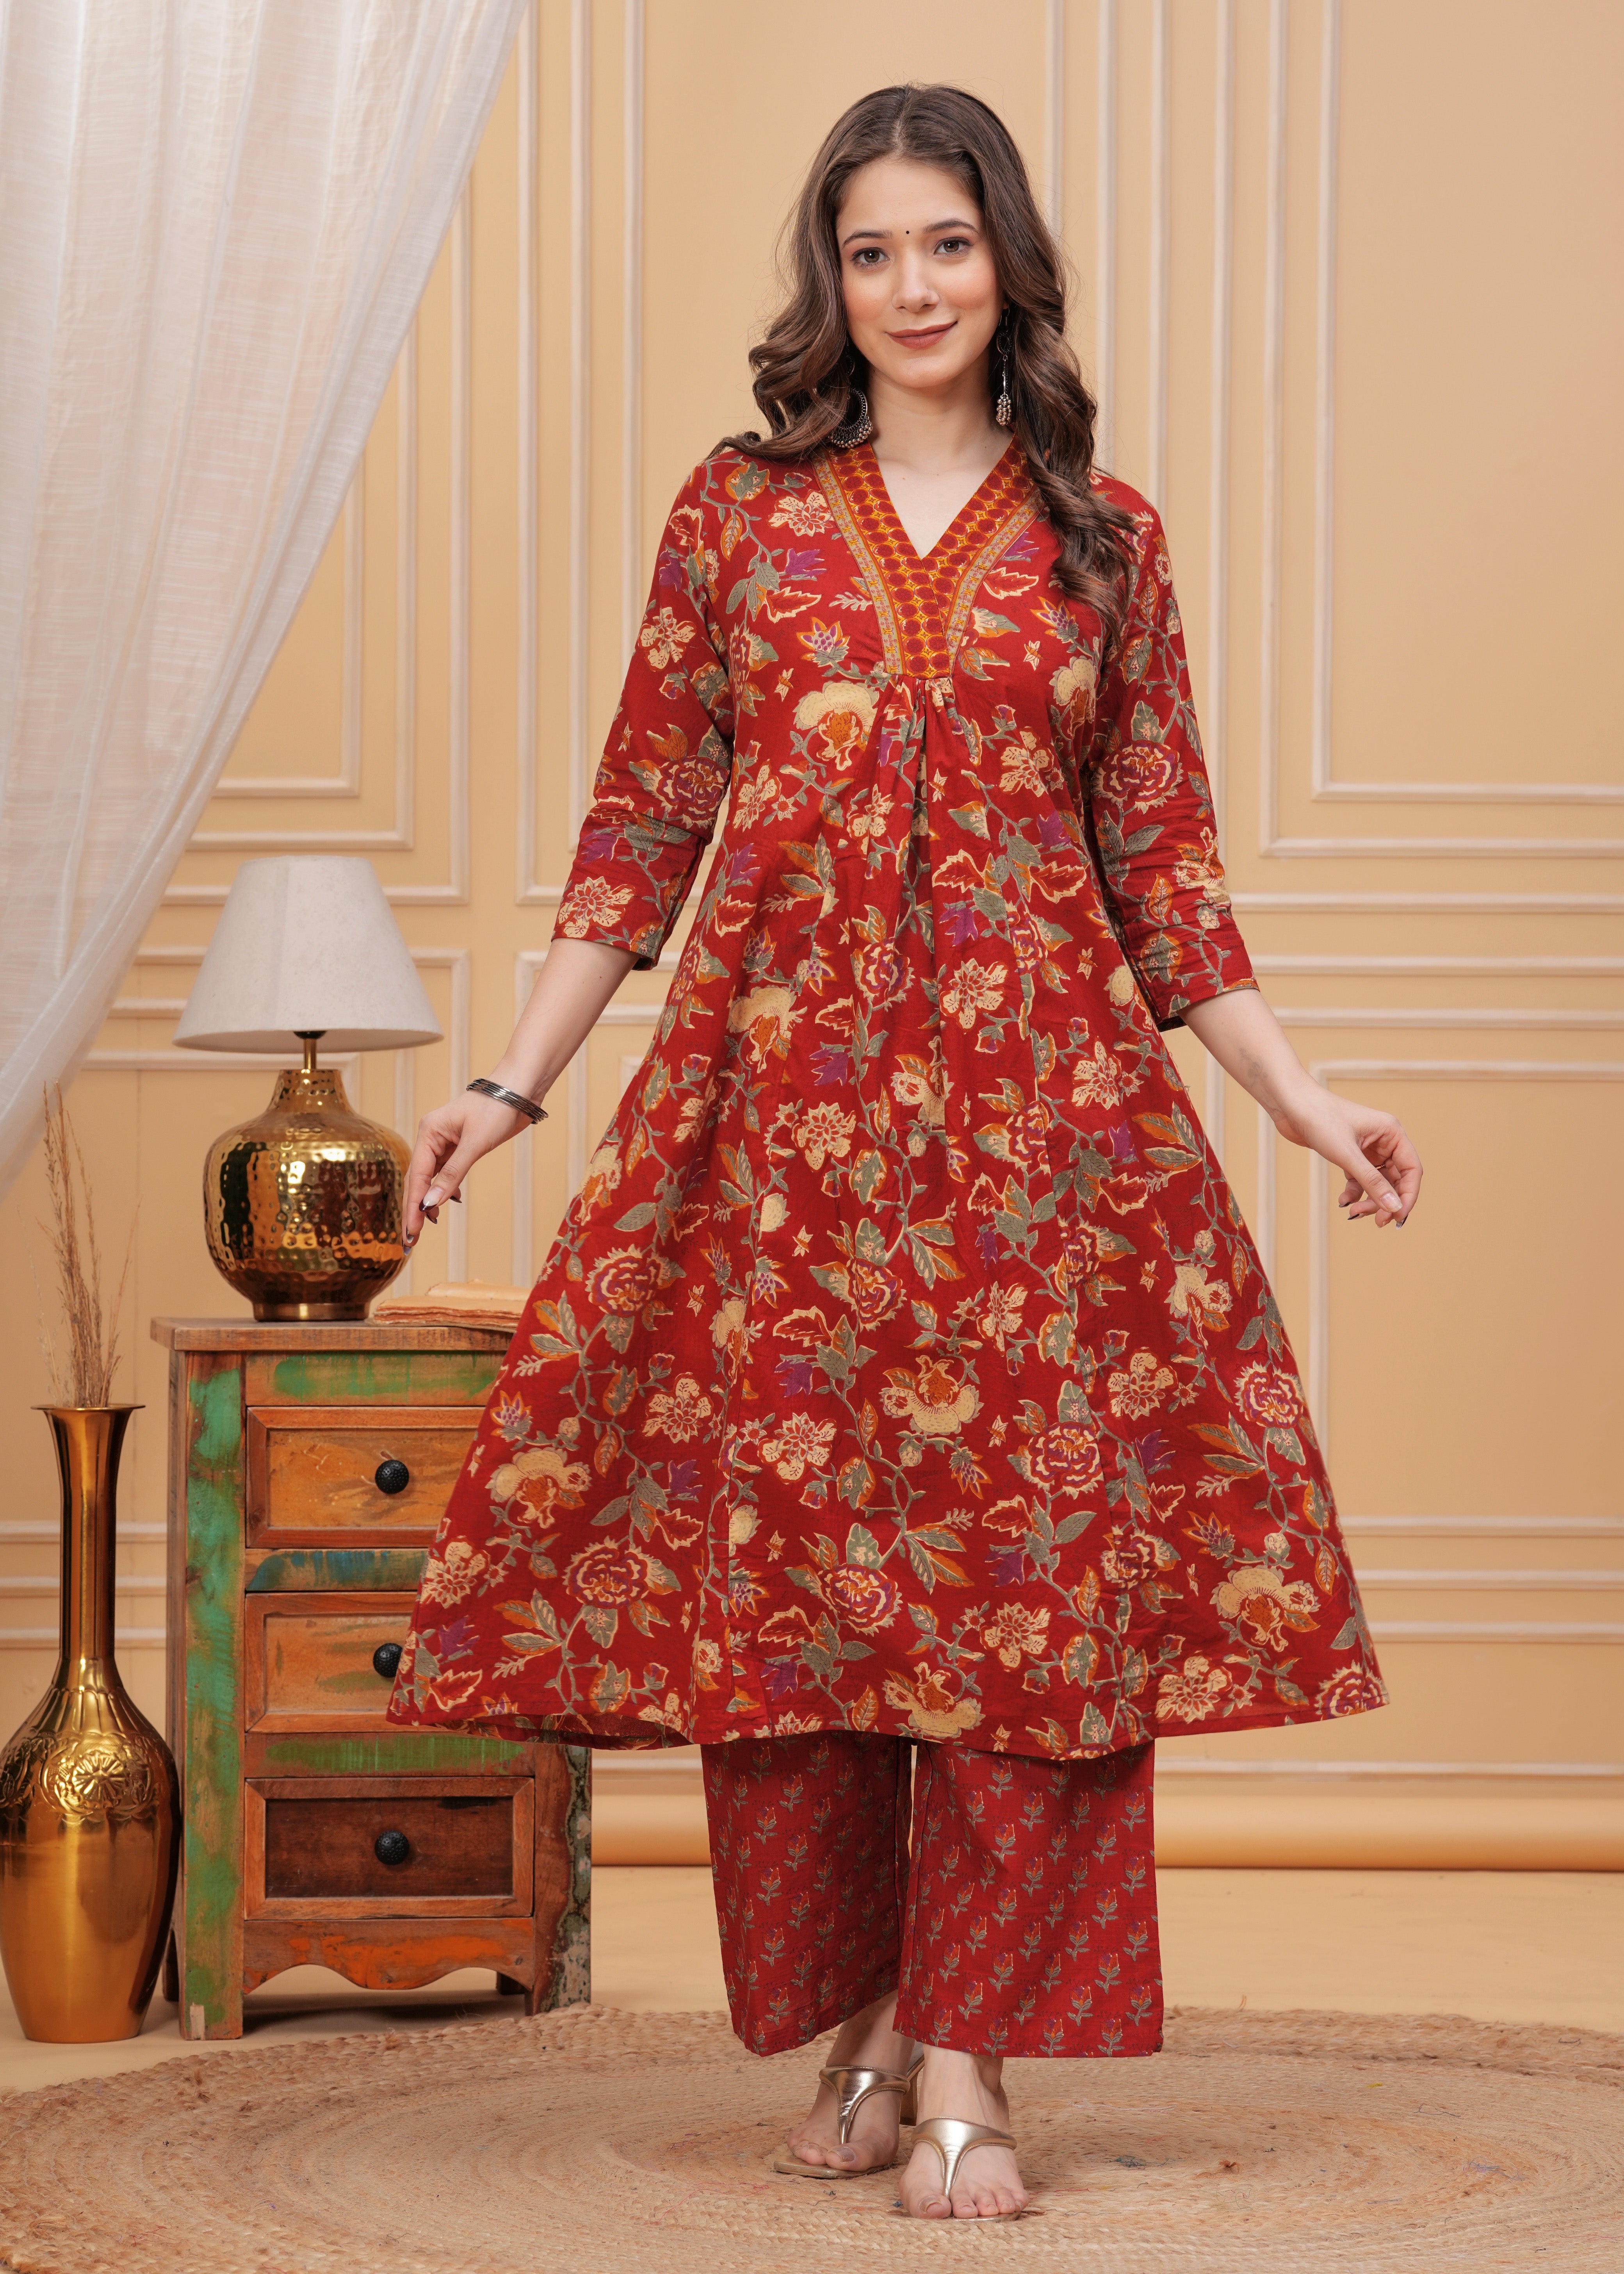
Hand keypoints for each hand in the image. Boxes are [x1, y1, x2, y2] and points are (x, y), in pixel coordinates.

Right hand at [403, 1091, 531, 1243]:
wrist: (520, 1089)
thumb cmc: (497, 1108)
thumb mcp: (475, 1143)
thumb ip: (453, 1174)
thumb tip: (432, 1202)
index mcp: (429, 1132)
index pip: (417, 1176)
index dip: (413, 1206)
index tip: (411, 1231)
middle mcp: (433, 1137)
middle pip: (420, 1179)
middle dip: (416, 1208)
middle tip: (411, 1239)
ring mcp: (446, 1141)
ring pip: (432, 1177)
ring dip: (431, 1200)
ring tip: (429, 1225)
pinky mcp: (461, 1145)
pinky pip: (447, 1171)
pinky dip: (446, 1187)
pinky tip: (449, 1201)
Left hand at [1272, 1085, 1421, 1227]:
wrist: (1290, 1105)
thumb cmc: (1320, 1119)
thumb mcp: (1347, 1154)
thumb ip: (1372, 1182)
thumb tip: (1393, 1207)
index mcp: (1392, 1132)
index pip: (1411, 1169)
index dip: (1408, 1195)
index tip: (1397, 1216)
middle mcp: (1384, 1140)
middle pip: (1395, 1179)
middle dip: (1386, 1201)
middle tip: (1376, 1221)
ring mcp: (1367, 1148)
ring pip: (1377, 1182)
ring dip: (1369, 1200)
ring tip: (1354, 1212)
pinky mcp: (1349, 1154)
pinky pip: (1359, 1179)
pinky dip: (1354, 1192)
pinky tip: (1343, 1202)